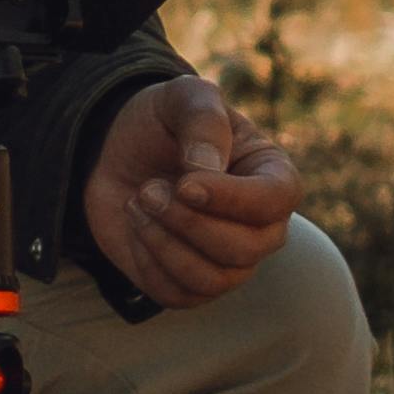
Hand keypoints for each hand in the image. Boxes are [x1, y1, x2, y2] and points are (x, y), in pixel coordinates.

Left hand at [82, 75, 297, 306]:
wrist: (117, 151)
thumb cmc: (162, 121)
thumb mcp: (183, 98)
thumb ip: (203, 121)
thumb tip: (205, 170)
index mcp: (271, 175)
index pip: (276, 201)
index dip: (232, 199)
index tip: (185, 183)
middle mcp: (260, 226)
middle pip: (245, 250)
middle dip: (187, 222)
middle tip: (148, 189)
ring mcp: (228, 260)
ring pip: (212, 280)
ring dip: (164, 242)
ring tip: (139, 201)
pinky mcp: (190, 283)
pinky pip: (177, 294)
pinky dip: (147, 261)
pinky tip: (137, 225)